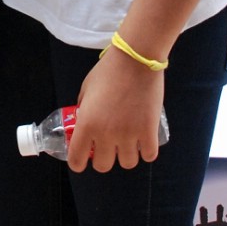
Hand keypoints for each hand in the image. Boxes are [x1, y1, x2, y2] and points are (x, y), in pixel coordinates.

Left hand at [66, 46, 165, 173]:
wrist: (136, 59)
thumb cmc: (108, 71)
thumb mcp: (86, 89)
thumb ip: (83, 108)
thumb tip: (82, 120)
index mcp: (86, 125)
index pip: (77, 160)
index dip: (78, 163)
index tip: (83, 159)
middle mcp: (106, 135)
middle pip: (103, 166)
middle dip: (104, 159)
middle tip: (107, 148)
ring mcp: (129, 135)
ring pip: (127, 163)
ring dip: (126, 155)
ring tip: (128, 144)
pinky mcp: (149, 131)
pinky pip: (149, 155)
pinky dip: (146, 151)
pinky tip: (144, 143)